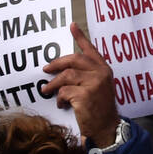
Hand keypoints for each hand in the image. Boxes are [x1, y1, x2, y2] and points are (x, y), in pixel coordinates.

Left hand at [42, 22, 120, 148]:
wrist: (106, 128)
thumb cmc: (99, 109)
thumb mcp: (98, 88)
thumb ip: (88, 75)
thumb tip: (64, 69)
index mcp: (104, 69)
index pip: (91, 50)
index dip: (80, 37)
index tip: (72, 26)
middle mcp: (101, 73)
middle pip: (74, 59)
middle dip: (57, 63)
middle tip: (46, 69)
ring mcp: (94, 84)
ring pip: (66, 76)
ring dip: (53, 84)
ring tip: (48, 90)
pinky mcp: (85, 95)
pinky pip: (64, 92)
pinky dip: (59, 98)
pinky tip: (63, 104)